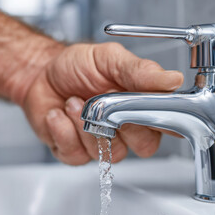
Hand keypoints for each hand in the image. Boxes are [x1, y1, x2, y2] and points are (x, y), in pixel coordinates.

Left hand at [22, 42, 183, 164]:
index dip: (159, 119)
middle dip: (119, 121)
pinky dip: (63, 131)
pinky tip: (59, 114)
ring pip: (109, 153)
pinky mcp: (77, 152)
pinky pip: (78, 155)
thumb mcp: (110, 58)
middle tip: (100, 99)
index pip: (167, 123)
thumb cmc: (77, 66)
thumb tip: (173, 80)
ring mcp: (102, 143)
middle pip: (144, 145)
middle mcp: (127, 128)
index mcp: (142, 105)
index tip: (139, 105)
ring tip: (73, 101)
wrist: (41, 73)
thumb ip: (140, 71)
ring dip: (86, 124)